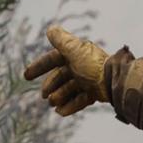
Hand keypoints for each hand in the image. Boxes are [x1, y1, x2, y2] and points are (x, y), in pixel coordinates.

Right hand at [25, 25, 142, 128]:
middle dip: (51, 86)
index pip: (53, 59)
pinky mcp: (96, 92)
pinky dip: (70, 106)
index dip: (39, 66)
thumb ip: (61, 40)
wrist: (116, 82)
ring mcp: (89, 80)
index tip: (26, 76)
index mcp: (76, 54)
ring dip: (59, 97)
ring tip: (53, 104)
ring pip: (69, 89)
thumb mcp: (75, 50)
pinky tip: (61, 113)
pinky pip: (80, 100)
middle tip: (44, 96)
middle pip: (61, 76)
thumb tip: (50, 29)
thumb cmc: (94, 65)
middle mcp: (82, 65)